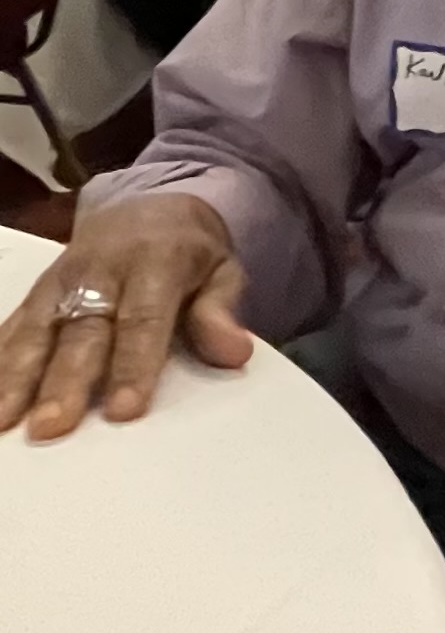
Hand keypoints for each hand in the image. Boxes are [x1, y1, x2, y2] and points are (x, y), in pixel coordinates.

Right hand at [0, 195, 251, 440]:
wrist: (150, 206)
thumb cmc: (191, 252)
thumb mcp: (223, 269)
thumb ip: (221, 310)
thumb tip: (235, 352)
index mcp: (155, 260)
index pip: (143, 318)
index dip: (134, 364)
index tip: (126, 411)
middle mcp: (100, 269)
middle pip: (81, 329)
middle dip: (64, 380)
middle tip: (52, 426)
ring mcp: (60, 280)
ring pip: (36, 329)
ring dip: (16, 377)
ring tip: (3, 422)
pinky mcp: (36, 292)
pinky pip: (12, 326)